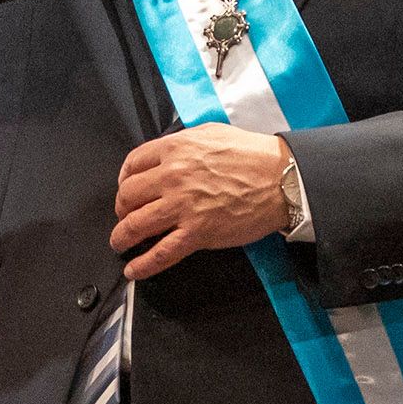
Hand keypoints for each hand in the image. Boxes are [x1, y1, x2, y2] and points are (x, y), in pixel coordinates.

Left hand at [112, 127, 294, 279]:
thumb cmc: (253, 156)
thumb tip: (168, 153)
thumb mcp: (212, 134)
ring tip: (120, 243)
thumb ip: (184, 143)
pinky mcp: (197, 233)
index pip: (132, 164)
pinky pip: (161, 253)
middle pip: (127, 196)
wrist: (282, 179)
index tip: (125, 187)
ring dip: (122, 237)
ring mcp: (183, 207)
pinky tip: (134, 269)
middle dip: (122, 209)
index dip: (124, 179)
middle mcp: (173, 177)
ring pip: (135, 225)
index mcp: (176, 150)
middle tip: (125, 216)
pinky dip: (143, 265)